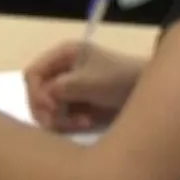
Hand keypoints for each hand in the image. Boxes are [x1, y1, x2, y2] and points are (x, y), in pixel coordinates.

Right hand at [24, 42, 142, 132]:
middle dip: (46, 111)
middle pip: (37, 94)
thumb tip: (43, 101)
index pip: (32, 75)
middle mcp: (61, 70)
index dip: (36, 93)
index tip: (51, 108)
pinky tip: (86, 123)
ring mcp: (68, 89)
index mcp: (62, 55)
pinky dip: (70, 124)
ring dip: (60, 120)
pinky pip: (61, 118)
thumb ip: (62, 88)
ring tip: (81, 122)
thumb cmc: (119, 78)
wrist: (147, 91)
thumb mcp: (89, 81)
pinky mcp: (77, 106)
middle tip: (58, 124)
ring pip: (47, 110)